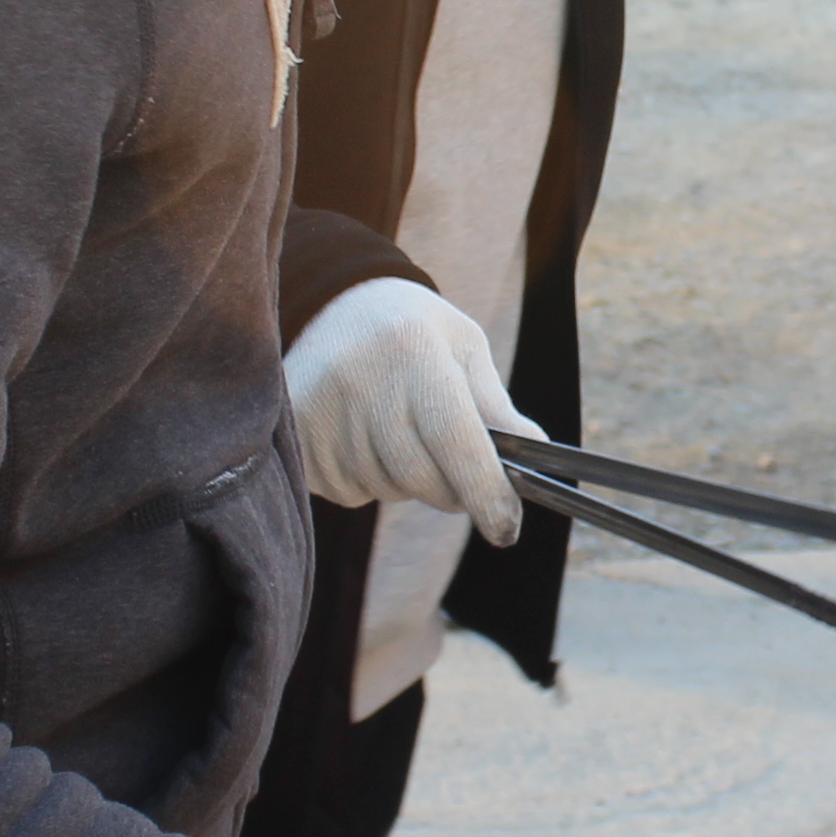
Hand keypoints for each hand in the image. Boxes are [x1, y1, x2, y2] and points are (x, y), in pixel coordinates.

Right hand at [282, 277, 539, 544]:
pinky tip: (364, 434)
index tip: (505, 528)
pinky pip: (352, 491)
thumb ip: (497, 406)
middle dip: (452, 487)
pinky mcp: (298, 439)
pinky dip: (371, 479)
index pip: (455, 439)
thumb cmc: (415, 333)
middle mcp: (362, 380)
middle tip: (454, 461)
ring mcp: (321, 412)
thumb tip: (537, 455)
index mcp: (413, 349)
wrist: (332, 307)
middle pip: (423, 478)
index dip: (484, 490)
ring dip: (408, 479)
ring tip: (397, 426)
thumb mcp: (463, 349)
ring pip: (388, 489)